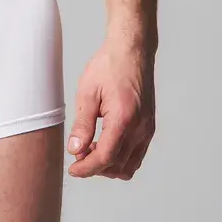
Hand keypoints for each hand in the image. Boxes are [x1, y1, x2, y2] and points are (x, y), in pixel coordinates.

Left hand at [66, 36, 155, 179]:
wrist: (132, 51)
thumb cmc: (109, 66)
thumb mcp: (88, 92)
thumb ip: (82, 124)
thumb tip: (75, 150)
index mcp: (124, 118)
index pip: (105, 157)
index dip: (87, 168)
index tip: (73, 169)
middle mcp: (140, 128)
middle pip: (117, 165)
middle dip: (95, 167)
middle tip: (77, 154)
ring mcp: (147, 129)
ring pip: (129, 165)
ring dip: (109, 165)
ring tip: (90, 148)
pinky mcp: (149, 127)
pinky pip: (137, 155)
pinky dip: (120, 158)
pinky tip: (104, 144)